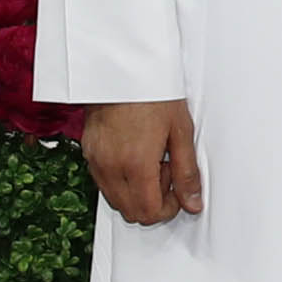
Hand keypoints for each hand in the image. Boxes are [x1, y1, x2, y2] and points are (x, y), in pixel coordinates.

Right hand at [85, 99, 206, 226]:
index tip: (178, 191)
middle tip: (166, 172)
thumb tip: (192, 202)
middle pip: (130, 212)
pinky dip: (120, 180)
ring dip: (136, 192)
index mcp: (136, 165)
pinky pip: (104, 182)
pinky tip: (134, 155)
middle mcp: (111, 167)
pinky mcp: (88, 151)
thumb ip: (187, 172)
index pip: (148, 213)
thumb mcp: (181, 132)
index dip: (168, 208)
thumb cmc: (153, 93)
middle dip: (152, 202)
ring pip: (115, 199)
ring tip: (151, 161)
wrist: (124, 68)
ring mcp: (96, 160)